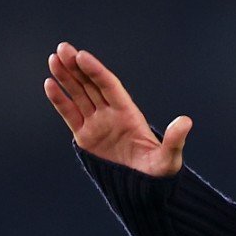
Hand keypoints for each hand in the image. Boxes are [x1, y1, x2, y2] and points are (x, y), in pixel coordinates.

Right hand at [44, 42, 191, 176]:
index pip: (109, 86)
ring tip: (54, 58)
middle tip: (63, 47)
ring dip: (66, 77)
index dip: (95, 71)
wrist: (143, 188)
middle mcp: (111, 114)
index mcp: (129, 114)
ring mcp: (97, 123)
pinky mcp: (85, 136)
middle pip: (91, 84)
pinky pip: (70, 114)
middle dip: (77, 66)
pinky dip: (59, 99)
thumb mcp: (169, 157)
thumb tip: (186, 121)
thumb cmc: (158, 172)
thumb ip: (175, 139)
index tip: (82, 56)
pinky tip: (49, 83)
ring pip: (78, 95)